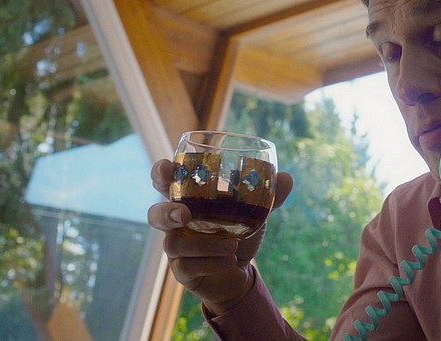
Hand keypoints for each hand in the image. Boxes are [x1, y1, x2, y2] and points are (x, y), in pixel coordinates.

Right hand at [147, 159, 293, 314]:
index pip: (165, 182)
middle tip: (185, 214)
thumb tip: (286, 178)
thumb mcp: (255, 213)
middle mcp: (177, 222)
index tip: (168, 168)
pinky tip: (230, 259)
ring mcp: (176, 248)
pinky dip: (211, 262)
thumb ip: (269, 196)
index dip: (161, 173)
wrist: (238, 271)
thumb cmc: (238, 232)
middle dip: (166, 212)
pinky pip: (187, 266)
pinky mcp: (182, 270)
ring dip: (204, 244)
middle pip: (155, 214)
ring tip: (232, 245)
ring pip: (173, 244)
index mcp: (189, 200)